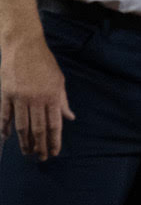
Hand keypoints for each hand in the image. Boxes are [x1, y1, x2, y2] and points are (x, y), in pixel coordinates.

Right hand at [0, 36, 74, 159]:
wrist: (24, 46)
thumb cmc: (44, 63)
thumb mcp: (59, 80)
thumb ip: (63, 101)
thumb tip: (70, 117)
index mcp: (53, 96)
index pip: (55, 124)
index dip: (55, 140)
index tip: (54, 152)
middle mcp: (37, 99)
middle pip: (39, 129)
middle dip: (40, 146)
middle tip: (41, 158)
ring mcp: (20, 97)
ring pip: (22, 126)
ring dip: (24, 142)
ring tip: (27, 153)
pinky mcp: (6, 94)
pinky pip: (5, 115)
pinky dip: (5, 128)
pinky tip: (6, 138)